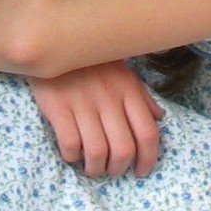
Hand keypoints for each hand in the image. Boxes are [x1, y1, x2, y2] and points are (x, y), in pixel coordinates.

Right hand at [30, 60, 163, 178]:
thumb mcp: (123, 72)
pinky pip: (70, 144)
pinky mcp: (58, 107)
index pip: (148, 133)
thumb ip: (141, 96)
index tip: (141, 171)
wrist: (52, 40)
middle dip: (119, 168)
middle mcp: (109, 98)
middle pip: (123, 149)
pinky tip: (72, 154)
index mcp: (128, 90)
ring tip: (92, 168)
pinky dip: (72, 156)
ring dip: (96, 168)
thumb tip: (159, 118)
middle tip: (112, 171)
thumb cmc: (91, 61)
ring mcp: (83, 102)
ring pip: (97, 152)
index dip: (149, 159)